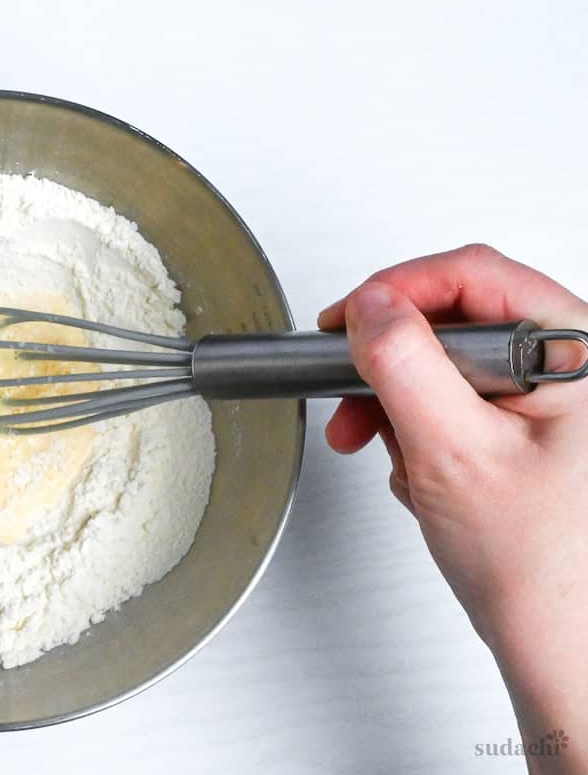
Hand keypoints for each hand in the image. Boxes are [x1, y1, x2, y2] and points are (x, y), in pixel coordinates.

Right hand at [321, 244, 587, 772]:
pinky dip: (416, 428)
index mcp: (574, 350)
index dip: (395, 290)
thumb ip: (403, 364)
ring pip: (444, 360)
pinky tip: (418, 466)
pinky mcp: (520, 425)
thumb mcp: (452, 449)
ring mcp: (544, 397)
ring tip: (377, 441)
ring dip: (394, 400)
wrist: (555, 635)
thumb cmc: (538, 563)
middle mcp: (565, 365)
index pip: (472, 276)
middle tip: (348, 388)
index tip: (345, 320)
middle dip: (387, 360)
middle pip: (452, 316)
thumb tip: (369, 305)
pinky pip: (449, 399)